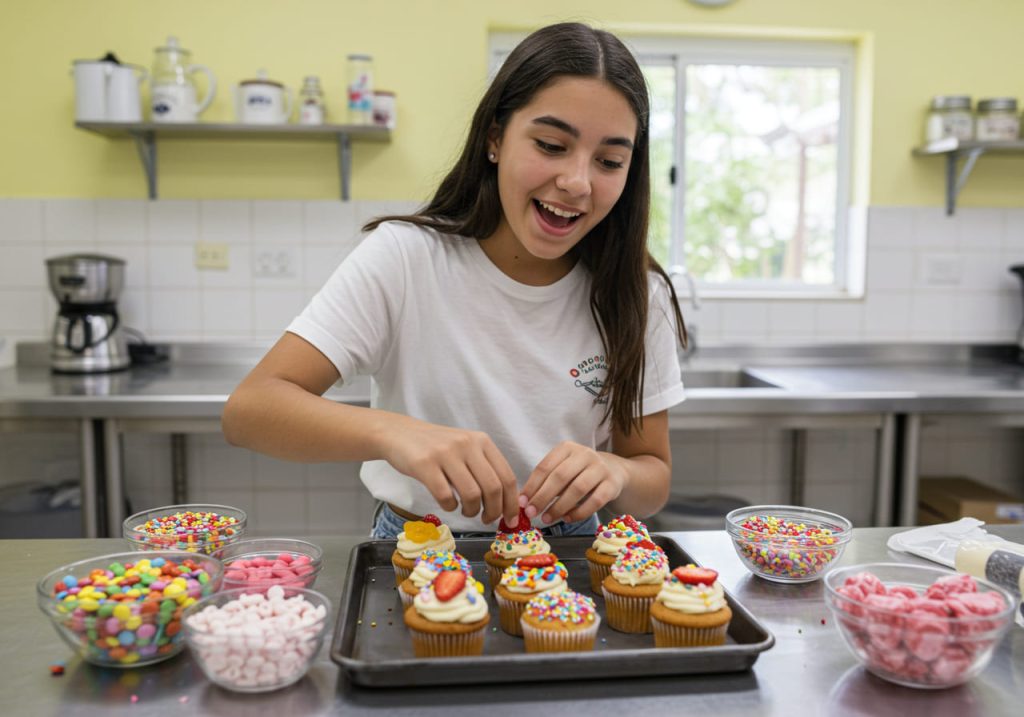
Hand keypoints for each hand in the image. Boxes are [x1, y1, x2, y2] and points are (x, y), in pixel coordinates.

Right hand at [380, 417, 518, 525]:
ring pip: (472, 494)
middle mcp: (467, 444)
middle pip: (493, 488)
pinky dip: (450, 507)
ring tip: (465, 510)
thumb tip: (504, 502)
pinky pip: (446, 496)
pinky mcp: (425, 464)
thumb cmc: (435, 446)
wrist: (399, 433)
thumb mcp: (465, 447)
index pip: (507, 476)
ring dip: (471, 511)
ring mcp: (446, 453)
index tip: (511, 519)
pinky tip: (448, 503)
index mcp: (481, 441)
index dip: (511, 503)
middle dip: (493, 511)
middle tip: (486, 519)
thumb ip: (484, 467)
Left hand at [519, 441, 627, 524]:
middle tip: (532, 513)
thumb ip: (545, 483)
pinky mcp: (612, 484)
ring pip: (577, 489)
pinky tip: (567, 519)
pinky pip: (595, 501)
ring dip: (559, 507)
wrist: (613, 470)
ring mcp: (600, 468)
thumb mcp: (562, 470)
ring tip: (547, 519)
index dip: (532, 486)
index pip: (545, 467)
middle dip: (543, 497)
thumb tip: (523, 502)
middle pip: (560, 477)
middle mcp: (584, 454)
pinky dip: (579, 512)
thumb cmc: (579, 473)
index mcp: (566, 448)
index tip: (522, 503)